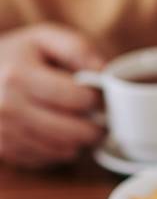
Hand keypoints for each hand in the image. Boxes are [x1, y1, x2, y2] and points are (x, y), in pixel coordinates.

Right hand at [0, 24, 104, 166]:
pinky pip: (46, 160)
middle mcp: (7, 107)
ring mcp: (3, 131)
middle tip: (102, 118)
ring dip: (81, 141)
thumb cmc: (15, 55)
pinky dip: (61, 151)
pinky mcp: (3, 149)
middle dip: (96, 126)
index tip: (101, 95)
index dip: (98, 98)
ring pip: (62, 150)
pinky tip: (62, 135)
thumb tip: (104, 73)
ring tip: (85, 126)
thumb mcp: (43, 38)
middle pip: (73, 131)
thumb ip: (78, 49)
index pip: (78, 99)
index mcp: (19, 76)